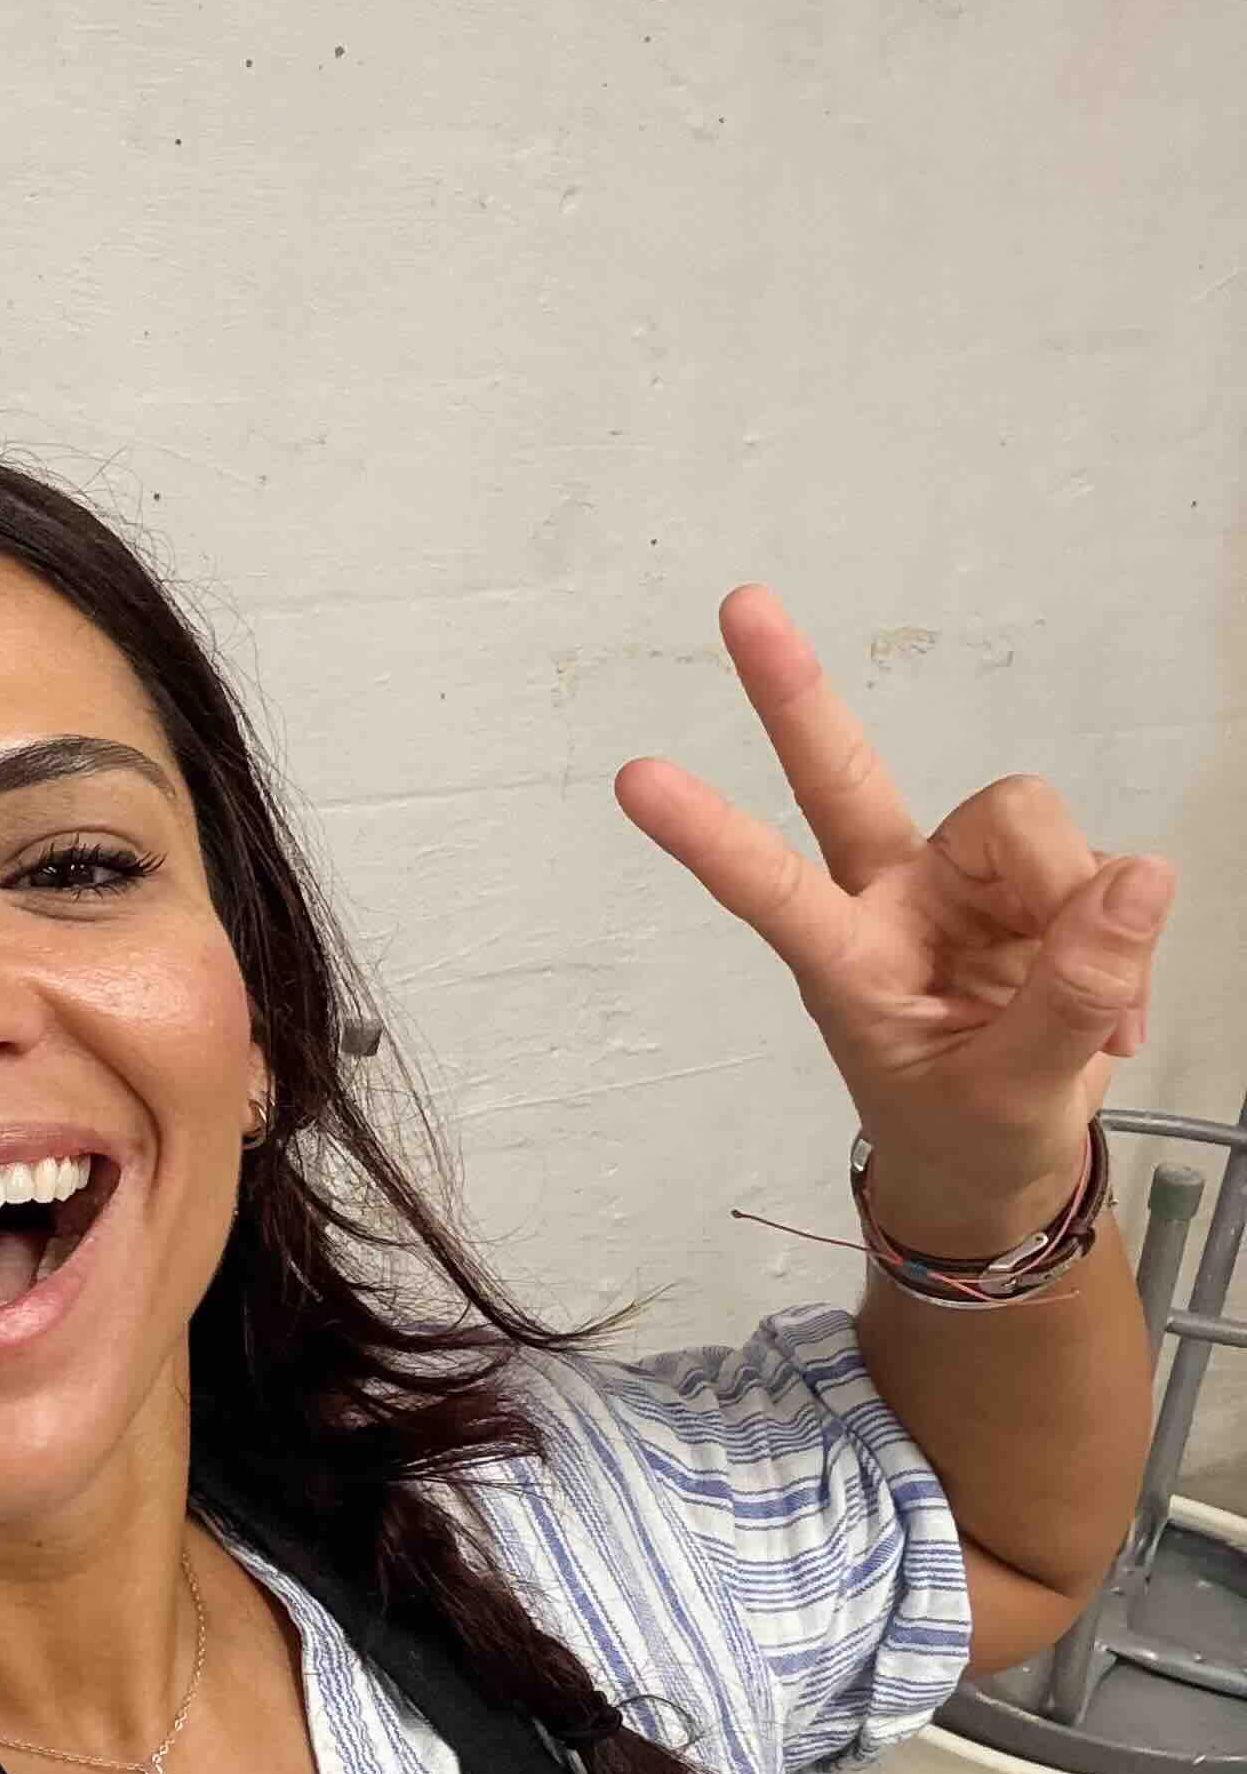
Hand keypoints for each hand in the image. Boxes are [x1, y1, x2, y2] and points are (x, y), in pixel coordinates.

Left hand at [610, 589, 1173, 1243]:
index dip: (710, 834)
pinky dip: (1124, 942)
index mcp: (844, 959)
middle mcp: (891, 897)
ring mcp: (961, 884)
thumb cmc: (966, 1134)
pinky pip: (1101, 872)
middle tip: (737, 604)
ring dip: (1081, 906)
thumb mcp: (1008, 1097)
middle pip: (848, 777)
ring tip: (1093, 1019)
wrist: (1001, 1169)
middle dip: (792, 695)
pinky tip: (1114, 1017)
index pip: (769, 887)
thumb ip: (1070, 996)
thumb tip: (1140, 877)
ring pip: (1026, 821)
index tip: (633, 780)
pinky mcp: (1036, 886)